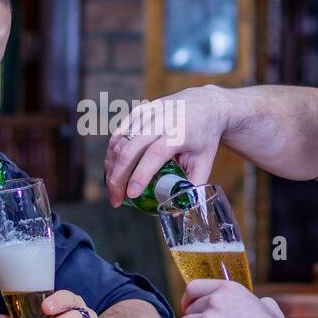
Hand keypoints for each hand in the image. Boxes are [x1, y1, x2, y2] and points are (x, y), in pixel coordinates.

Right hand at [103, 85, 229, 206]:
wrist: (206, 105)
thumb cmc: (205, 137)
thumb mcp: (204, 162)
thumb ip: (192, 186)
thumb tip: (178, 212)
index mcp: (179, 133)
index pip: (155, 154)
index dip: (140, 175)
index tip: (130, 195)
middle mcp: (161, 120)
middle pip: (130, 149)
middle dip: (118, 178)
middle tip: (116, 200)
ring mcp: (147, 114)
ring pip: (119, 142)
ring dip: (111, 168)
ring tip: (113, 190)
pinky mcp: (138, 112)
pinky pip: (118, 135)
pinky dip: (111, 155)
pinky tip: (112, 171)